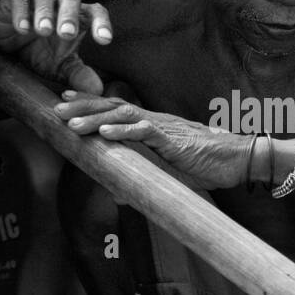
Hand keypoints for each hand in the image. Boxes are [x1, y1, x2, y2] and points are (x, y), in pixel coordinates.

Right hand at [0, 0, 112, 94]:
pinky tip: (22, 29)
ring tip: (43, 30)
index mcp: (79, 16)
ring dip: (45, 13)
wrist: (10, 49)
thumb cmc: (42, 52)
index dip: (102, 23)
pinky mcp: (16, 1)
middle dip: (70, 16)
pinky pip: (20, 1)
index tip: (104, 40)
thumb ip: (79, 75)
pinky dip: (21, 13)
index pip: (96, 13)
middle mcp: (61, 3)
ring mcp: (38, 0)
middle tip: (68, 34)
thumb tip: (98, 90)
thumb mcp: (61, 68)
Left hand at [54, 93, 253, 190]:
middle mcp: (153, 120)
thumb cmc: (207, 164)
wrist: (239, 158)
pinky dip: (124, 130)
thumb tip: (117, 196)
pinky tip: (105, 132)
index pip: (114, 108)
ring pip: (123, 115)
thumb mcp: (168, 175)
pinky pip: (145, 131)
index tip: (64, 98)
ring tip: (71, 122)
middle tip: (55, 107)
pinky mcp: (174, 139)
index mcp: (151, 125)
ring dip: (95, 118)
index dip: (89, 102)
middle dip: (82, 105)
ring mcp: (163, 128)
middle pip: (112, 105)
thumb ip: (142, 181)